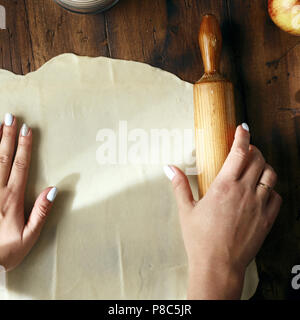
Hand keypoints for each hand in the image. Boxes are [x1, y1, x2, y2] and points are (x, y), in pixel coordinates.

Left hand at [0, 113, 56, 270]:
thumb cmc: (5, 251)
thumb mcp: (30, 236)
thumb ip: (41, 211)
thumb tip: (53, 188)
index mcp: (12, 198)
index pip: (21, 166)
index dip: (24, 146)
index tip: (26, 129)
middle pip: (3, 157)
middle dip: (7, 136)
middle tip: (10, 117)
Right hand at [164, 124, 281, 298]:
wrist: (218, 266)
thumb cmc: (200, 239)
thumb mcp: (186, 210)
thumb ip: (179, 185)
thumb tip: (169, 168)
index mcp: (224, 186)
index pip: (239, 152)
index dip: (242, 136)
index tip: (243, 128)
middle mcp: (244, 192)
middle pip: (258, 159)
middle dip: (254, 149)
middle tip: (247, 150)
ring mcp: (258, 205)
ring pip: (271, 175)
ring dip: (265, 166)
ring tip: (256, 167)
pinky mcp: (267, 219)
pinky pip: (277, 196)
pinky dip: (272, 188)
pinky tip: (262, 190)